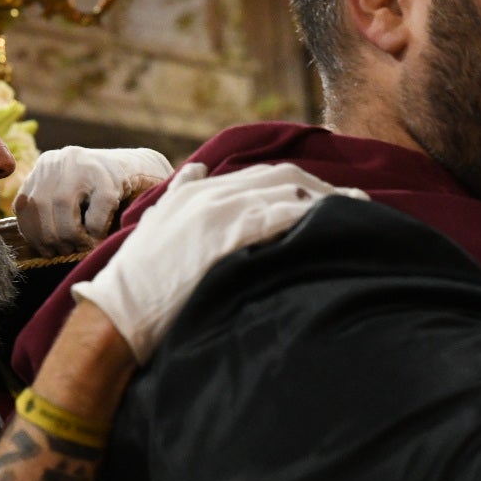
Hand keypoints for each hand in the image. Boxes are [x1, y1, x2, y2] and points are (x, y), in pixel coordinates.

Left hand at [14, 146, 173, 256]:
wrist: (145, 172)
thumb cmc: (104, 194)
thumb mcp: (70, 198)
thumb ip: (48, 211)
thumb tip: (33, 242)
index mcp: (47, 164)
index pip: (24, 202)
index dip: (31, 232)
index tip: (45, 249)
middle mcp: (62, 159)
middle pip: (41, 205)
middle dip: (52, 237)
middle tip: (67, 251)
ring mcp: (87, 163)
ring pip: (63, 207)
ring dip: (72, 236)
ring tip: (84, 245)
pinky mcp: (110, 176)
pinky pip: (94, 213)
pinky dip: (95, 232)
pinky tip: (100, 236)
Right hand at [71, 162, 366, 362]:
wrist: (119, 313)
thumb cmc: (136, 282)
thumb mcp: (153, 225)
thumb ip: (179, 194)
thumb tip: (198, 167)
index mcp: (197, 191)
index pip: (261, 174)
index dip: (299, 183)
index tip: (325, 195)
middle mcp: (213, 194)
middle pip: (284, 177)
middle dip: (322, 188)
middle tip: (355, 203)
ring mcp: (223, 211)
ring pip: (291, 192)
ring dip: (330, 200)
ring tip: (362, 213)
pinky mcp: (232, 234)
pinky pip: (286, 216)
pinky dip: (316, 217)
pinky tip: (338, 228)